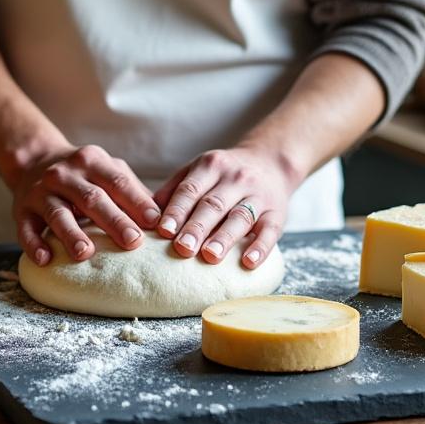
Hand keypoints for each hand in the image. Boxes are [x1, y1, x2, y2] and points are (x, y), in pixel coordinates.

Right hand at [10, 144, 161, 265]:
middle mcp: (65, 174)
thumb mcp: (107, 170)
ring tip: (85, 253)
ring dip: (71, 234)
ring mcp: (41, 192)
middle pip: (91, 198)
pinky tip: (46, 260)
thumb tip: (165, 216)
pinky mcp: (21, 211)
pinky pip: (26, 229)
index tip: (155, 222)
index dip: (136, 202)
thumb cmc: (83, 174)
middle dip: (113, 220)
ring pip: (57, 213)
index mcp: (92, 162)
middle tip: (132, 242)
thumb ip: (132, 190)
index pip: (117, 182)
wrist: (34, 160)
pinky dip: (35, 245)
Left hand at [153, 146, 298, 268]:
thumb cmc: (225, 174)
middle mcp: (236, 178)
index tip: (163, 231)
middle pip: (213, 204)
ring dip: (224, 238)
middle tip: (182, 249)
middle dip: (196, 227)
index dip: (177, 210)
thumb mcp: (200, 169)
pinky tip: (249, 263)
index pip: (191, 189)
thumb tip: (147, 216)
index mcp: (211, 166)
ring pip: (240, 217)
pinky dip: (260, 247)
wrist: (271, 161)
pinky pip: (270, 231)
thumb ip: (175, 189)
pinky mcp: (277, 213)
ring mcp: (258, 195)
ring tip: (210, 256)